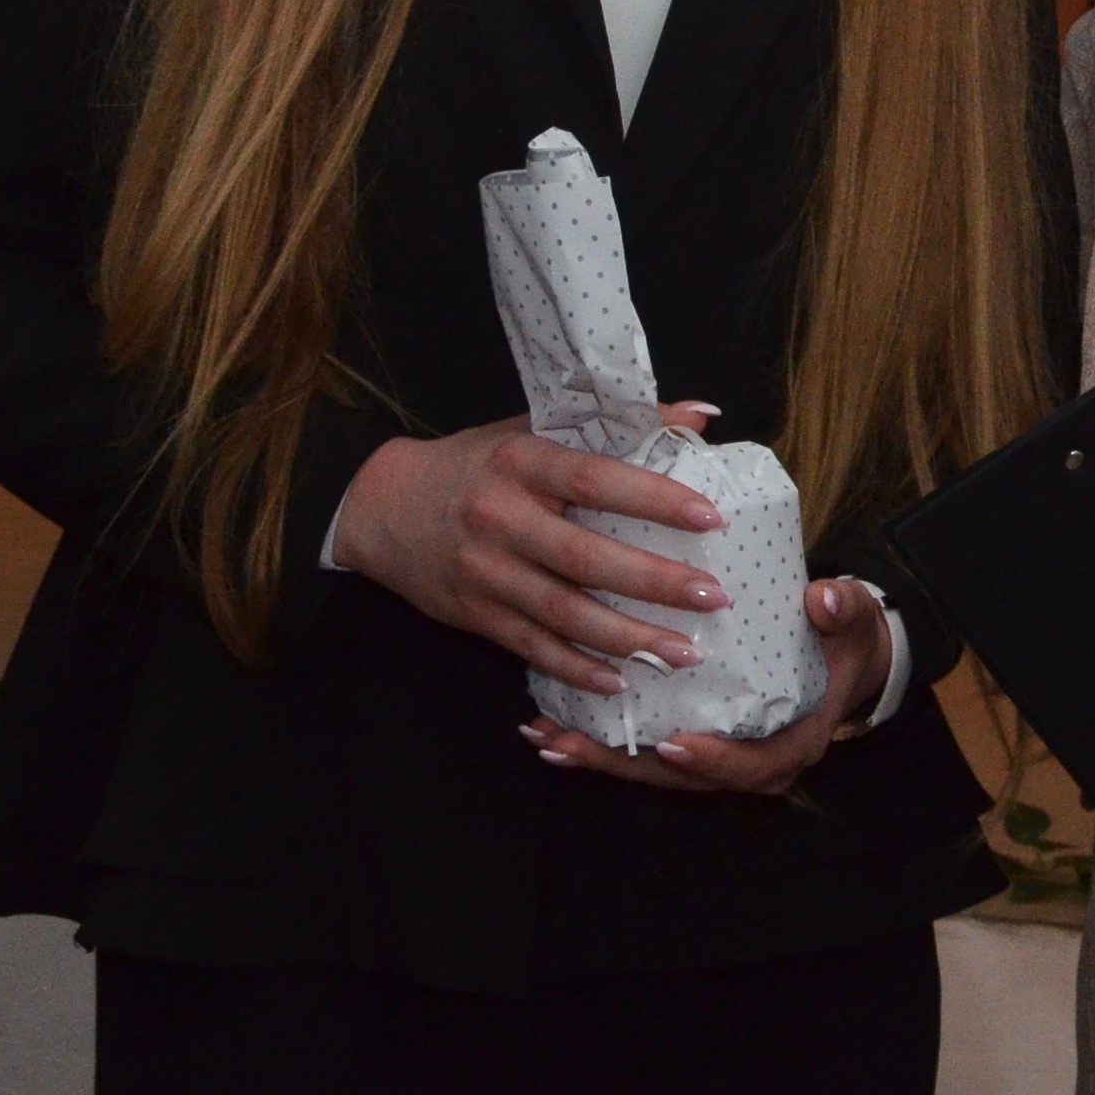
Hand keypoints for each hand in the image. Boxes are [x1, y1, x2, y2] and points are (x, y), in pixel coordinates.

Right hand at [329, 410, 732, 695]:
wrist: (383, 506)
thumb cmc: (476, 463)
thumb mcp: (533, 429)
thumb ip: (616, 424)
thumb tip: (700, 414)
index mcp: (521, 463)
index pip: (595, 480)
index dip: (653, 499)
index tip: (709, 517)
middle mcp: (500, 519)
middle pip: (584, 558)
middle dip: (653, 582)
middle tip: (712, 597)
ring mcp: (484, 572)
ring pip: (563, 614)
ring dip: (627, 638)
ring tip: (683, 652)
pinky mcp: (474, 614)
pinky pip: (532, 647)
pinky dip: (577, 668)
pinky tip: (620, 681)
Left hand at [522, 574, 899, 798]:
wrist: (842, 655)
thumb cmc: (845, 638)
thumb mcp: (853, 619)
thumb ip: (842, 608)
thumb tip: (823, 599)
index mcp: (794, 742)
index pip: (753, 766)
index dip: (715, 761)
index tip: (677, 743)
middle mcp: (752, 760)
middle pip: (684, 779)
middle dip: (625, 765)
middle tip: (570, 743)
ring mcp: (720, 755)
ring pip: (656, 772)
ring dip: (600, 757)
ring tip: (547, 738)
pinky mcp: (695, 740)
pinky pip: (647, 751)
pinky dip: (603, 742)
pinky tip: (556, 728)